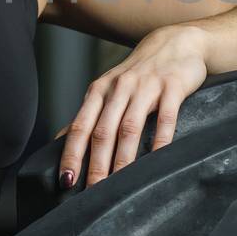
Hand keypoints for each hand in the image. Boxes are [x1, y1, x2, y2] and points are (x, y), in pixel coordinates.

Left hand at [54, 24, 209, 188]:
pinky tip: (156, 161)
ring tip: (120, 185)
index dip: (71, 154)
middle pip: (103, 131)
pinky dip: (160, 141)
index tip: (66, 180)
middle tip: (93, 192)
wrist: (176, 43)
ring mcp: (145, 87)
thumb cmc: (139, 74)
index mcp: (100, 91)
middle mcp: (119, 88)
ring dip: (123, 159)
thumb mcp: (109, 90)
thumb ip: (89, 115)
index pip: (80, 126)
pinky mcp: (172, 87)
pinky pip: (165, 118)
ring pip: (129, 128)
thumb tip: (60, 141)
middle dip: (96, 164)